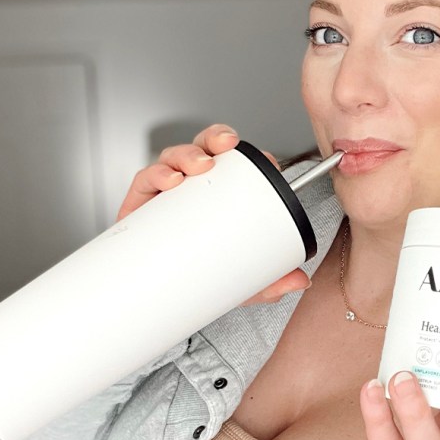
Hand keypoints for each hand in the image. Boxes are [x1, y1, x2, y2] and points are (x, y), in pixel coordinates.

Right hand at [115, 123, 310, 304]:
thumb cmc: (200, 280)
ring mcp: (166, 196)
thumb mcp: (242, 283)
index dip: (251, 155)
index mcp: (219, 199)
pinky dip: (156, 174)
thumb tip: (300, 280)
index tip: (268, 160)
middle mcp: (193, 191)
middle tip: (227, 146)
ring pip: (175, 159)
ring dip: (187, 154)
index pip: (236, 165)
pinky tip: (169, 180)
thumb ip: (271, 281)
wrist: (163, 300)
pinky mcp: (139, 208)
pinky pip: (145, 180)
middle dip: (216, 139)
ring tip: (199, 166)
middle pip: (205, 150)